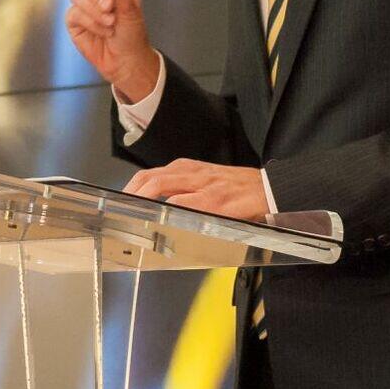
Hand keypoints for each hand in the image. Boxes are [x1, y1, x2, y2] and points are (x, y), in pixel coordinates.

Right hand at [65, 0, 160, 102]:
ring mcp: (84, 3)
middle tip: (110, 8)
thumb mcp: (127, 5)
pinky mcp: (75, 19)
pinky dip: (91, 23)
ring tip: (111, 23)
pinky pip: (74, 12)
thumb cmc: (132, 31)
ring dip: (95, 11)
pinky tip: (103, 31)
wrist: (127, 60)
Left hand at [124, 159, 269, 220]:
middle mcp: (192, 174)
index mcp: (188, 169)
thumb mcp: (207, 181)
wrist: (271, 189)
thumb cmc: (238, 188)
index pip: (151, 175)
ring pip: (163, 186)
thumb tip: (159, 205)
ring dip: (143, 199)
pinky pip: (189, 204)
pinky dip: (171, 211)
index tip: (119, 201)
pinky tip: (161, 219)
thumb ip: (184, 189)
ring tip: (130, 214)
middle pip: (151, 179)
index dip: (131, 188)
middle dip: (130, 194)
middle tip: (118, 210)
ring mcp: (204, 186)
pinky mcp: (217, 201)